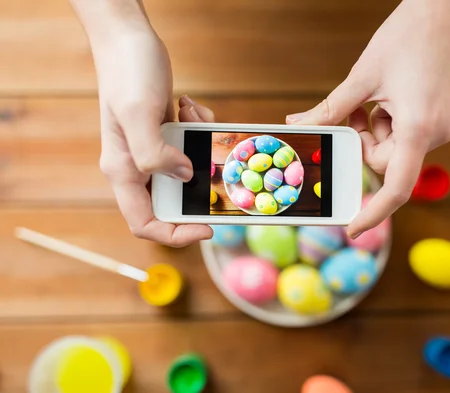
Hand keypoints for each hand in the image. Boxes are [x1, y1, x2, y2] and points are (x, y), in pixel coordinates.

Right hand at [93, 28, 213, 245]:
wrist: (129, 39)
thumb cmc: (127, 72)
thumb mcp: (138, 113)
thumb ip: (154, 154)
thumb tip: (183, 176)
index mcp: (123, 171)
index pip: (144, 223)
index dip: (175, 234)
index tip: (207, 227)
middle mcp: (136, 166)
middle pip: (172, 200)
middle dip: (198, 184)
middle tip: (213, 162)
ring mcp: (152, 150)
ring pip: (187, 171)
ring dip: (201, 149)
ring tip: (195, 118)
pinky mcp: (166, 135)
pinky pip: (191, 146)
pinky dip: (200, 129)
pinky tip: (191, 107)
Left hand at [286, 0, 449, 237]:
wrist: (448, 8)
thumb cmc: (408, 36)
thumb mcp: (362, 76)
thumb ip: (331, 110)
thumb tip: (300, 125)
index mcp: (419, 127)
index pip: (397, 187)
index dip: (374, 212)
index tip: (353, 227)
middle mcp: (439, 133)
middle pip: (388, 161)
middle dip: (364, 142)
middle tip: (357, 110)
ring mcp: (446, 126)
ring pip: (396, 146)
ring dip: (377, 128)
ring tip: (376, 94)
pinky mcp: (446, 117)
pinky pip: (409, 133)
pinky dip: (392, 122)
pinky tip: (391, 93)